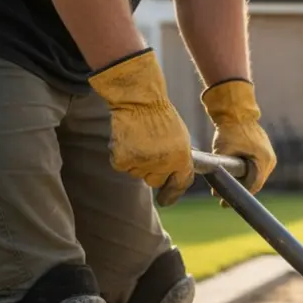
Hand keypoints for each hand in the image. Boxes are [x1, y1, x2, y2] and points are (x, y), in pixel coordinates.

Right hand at [87, 49, 194, 206]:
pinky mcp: (124, 160)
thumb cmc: (160, 116)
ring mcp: (143, 163)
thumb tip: (172, 175)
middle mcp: (164, 165)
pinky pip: (121, 165)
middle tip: (147, 151)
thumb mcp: (180, 139)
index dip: (172, 194)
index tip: (165, 201)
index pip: (180, 184)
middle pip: (154, 182)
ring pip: (137, 173)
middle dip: (151, 171)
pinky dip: (121, 154)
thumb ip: (177, 159)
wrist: (139, 100)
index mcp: (182, 159)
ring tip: (138, 139)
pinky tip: (126, 139)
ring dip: (136, 161)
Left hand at [201, 79, 276, 198]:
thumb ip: (222, 171)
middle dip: (240, 191)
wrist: (237, 111)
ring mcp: (270, 156)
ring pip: (256, 176)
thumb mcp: (223, 152)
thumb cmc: (229, 130)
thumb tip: (216, 192)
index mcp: (263, 160)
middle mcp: (270, 160)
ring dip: (243, 183)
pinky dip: (246, 174)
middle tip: (223, 201)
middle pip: (255, 183)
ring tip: (227, 190)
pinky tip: (233, 179)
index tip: (225, 204)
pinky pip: (256, 168)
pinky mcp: (265, 152)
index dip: (238, 196)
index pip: (253, 186)